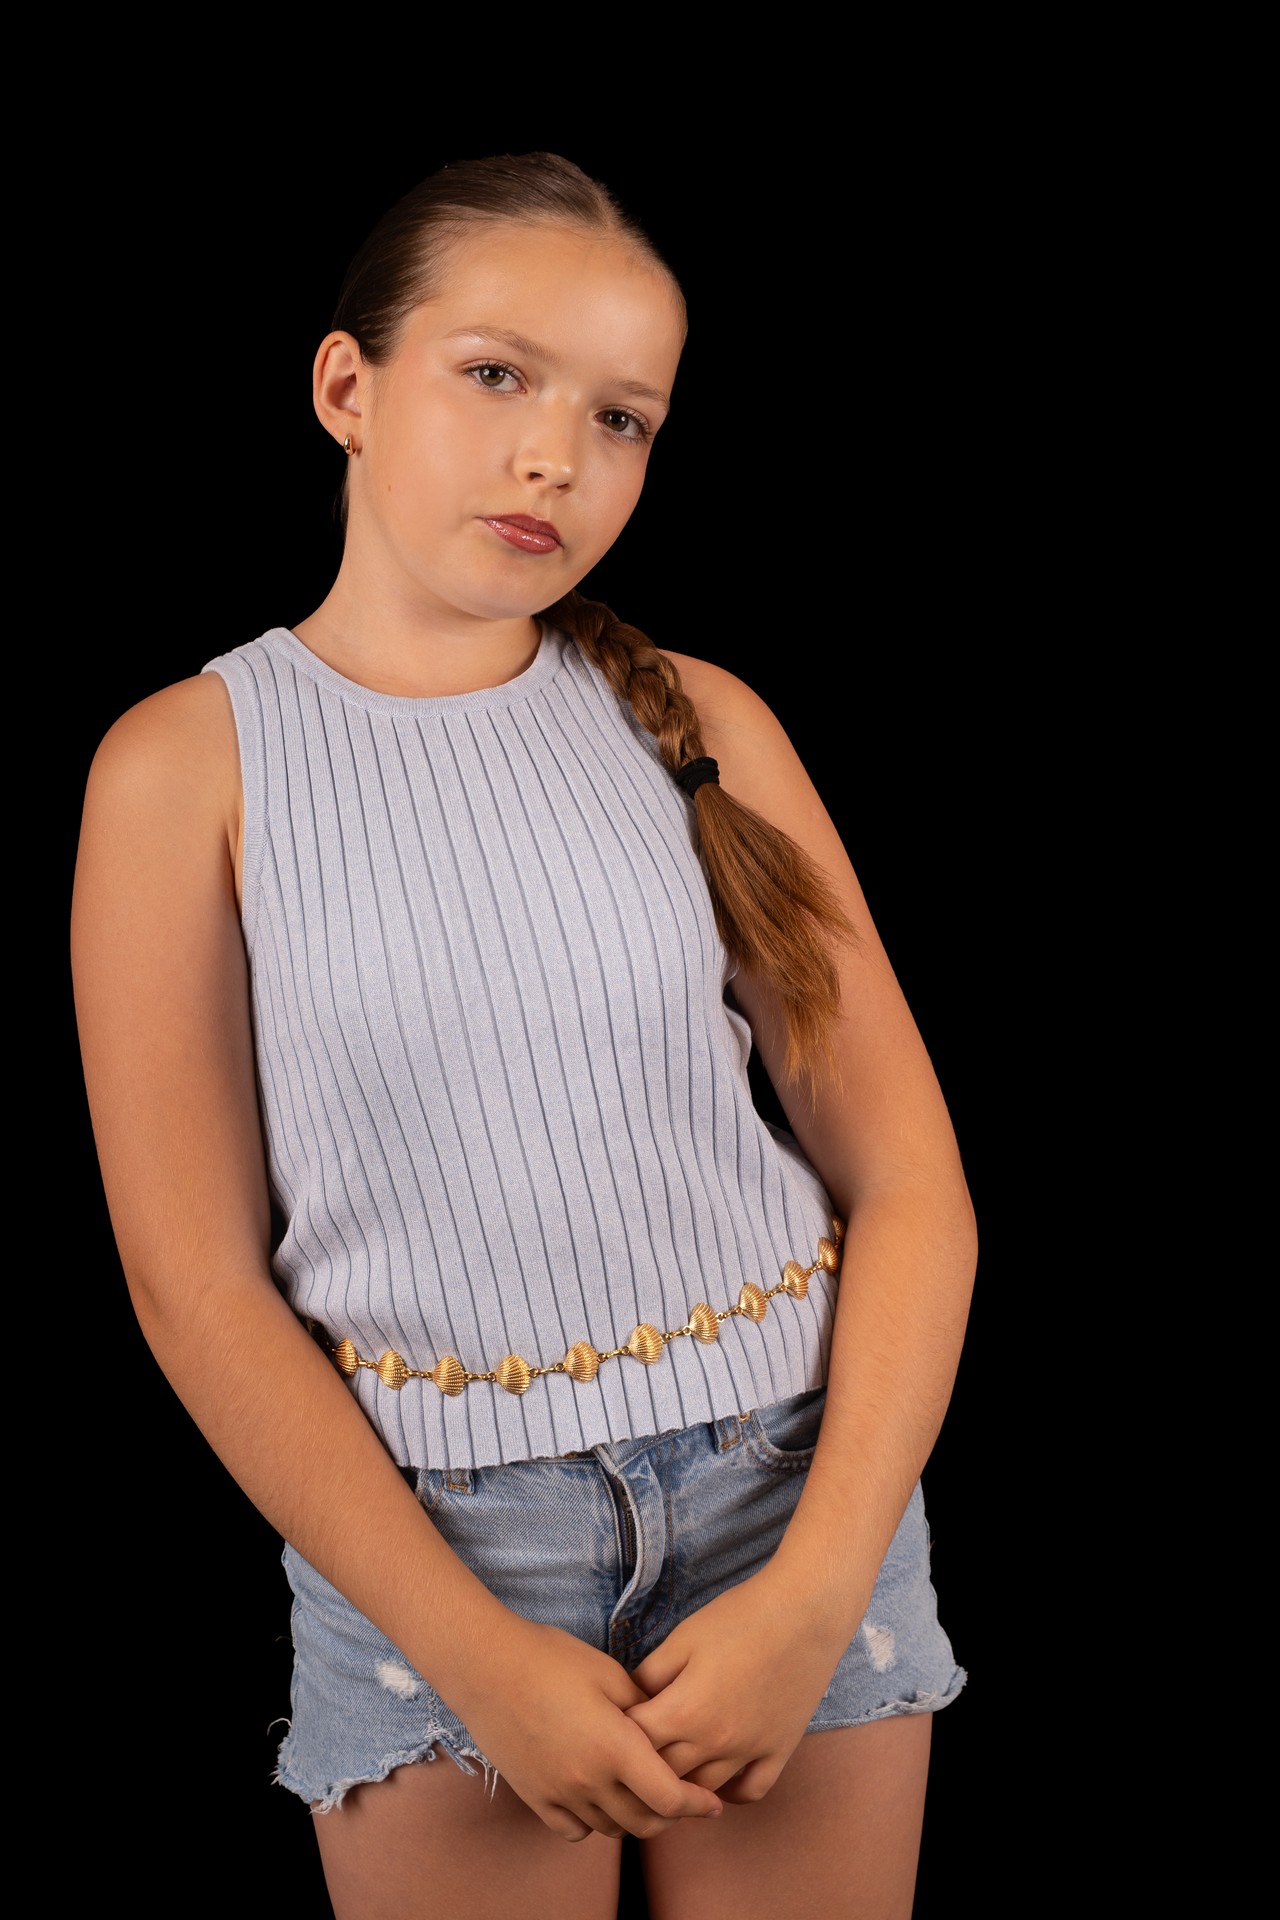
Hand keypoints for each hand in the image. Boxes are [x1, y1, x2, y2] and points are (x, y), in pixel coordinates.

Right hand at [448, 1616, 723, 1841]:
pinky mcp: (535, 1797)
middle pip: (644, 1822)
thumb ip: (644, 1709)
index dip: (696, 1805)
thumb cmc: (551, 1658)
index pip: (669, 1797)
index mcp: (615, 1747)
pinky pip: (575, 1830)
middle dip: (671, 1816)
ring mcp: (559, 1793)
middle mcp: (589, 1780)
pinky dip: (595, 1823)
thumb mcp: (609, 1672)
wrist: (487, 1666)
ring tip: (642, 1796)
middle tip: (681, 1798)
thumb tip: (665, 1730)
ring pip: (612, 1828)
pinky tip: (599, 1799)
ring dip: (634, 1819)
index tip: (711, 1803)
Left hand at [624, 1572, 847, 1801]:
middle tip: (635, 1749)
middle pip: (664, 1774)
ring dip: (682, 1783)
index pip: (635, 1743)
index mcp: (685, 1712)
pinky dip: (731, 1793)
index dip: (619, 1733)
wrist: (804, 1612)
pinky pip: (750, 1791)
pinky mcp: (779, 1751)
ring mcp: (749, 1751)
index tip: (615, 1722)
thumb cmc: (739, 1617)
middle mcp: (714, 1742)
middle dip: (644, 1764)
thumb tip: (631, 1699)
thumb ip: (651, 1673)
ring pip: (703, 1790)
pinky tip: (719, 1774)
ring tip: (670, 1767)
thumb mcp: (683, 1636)